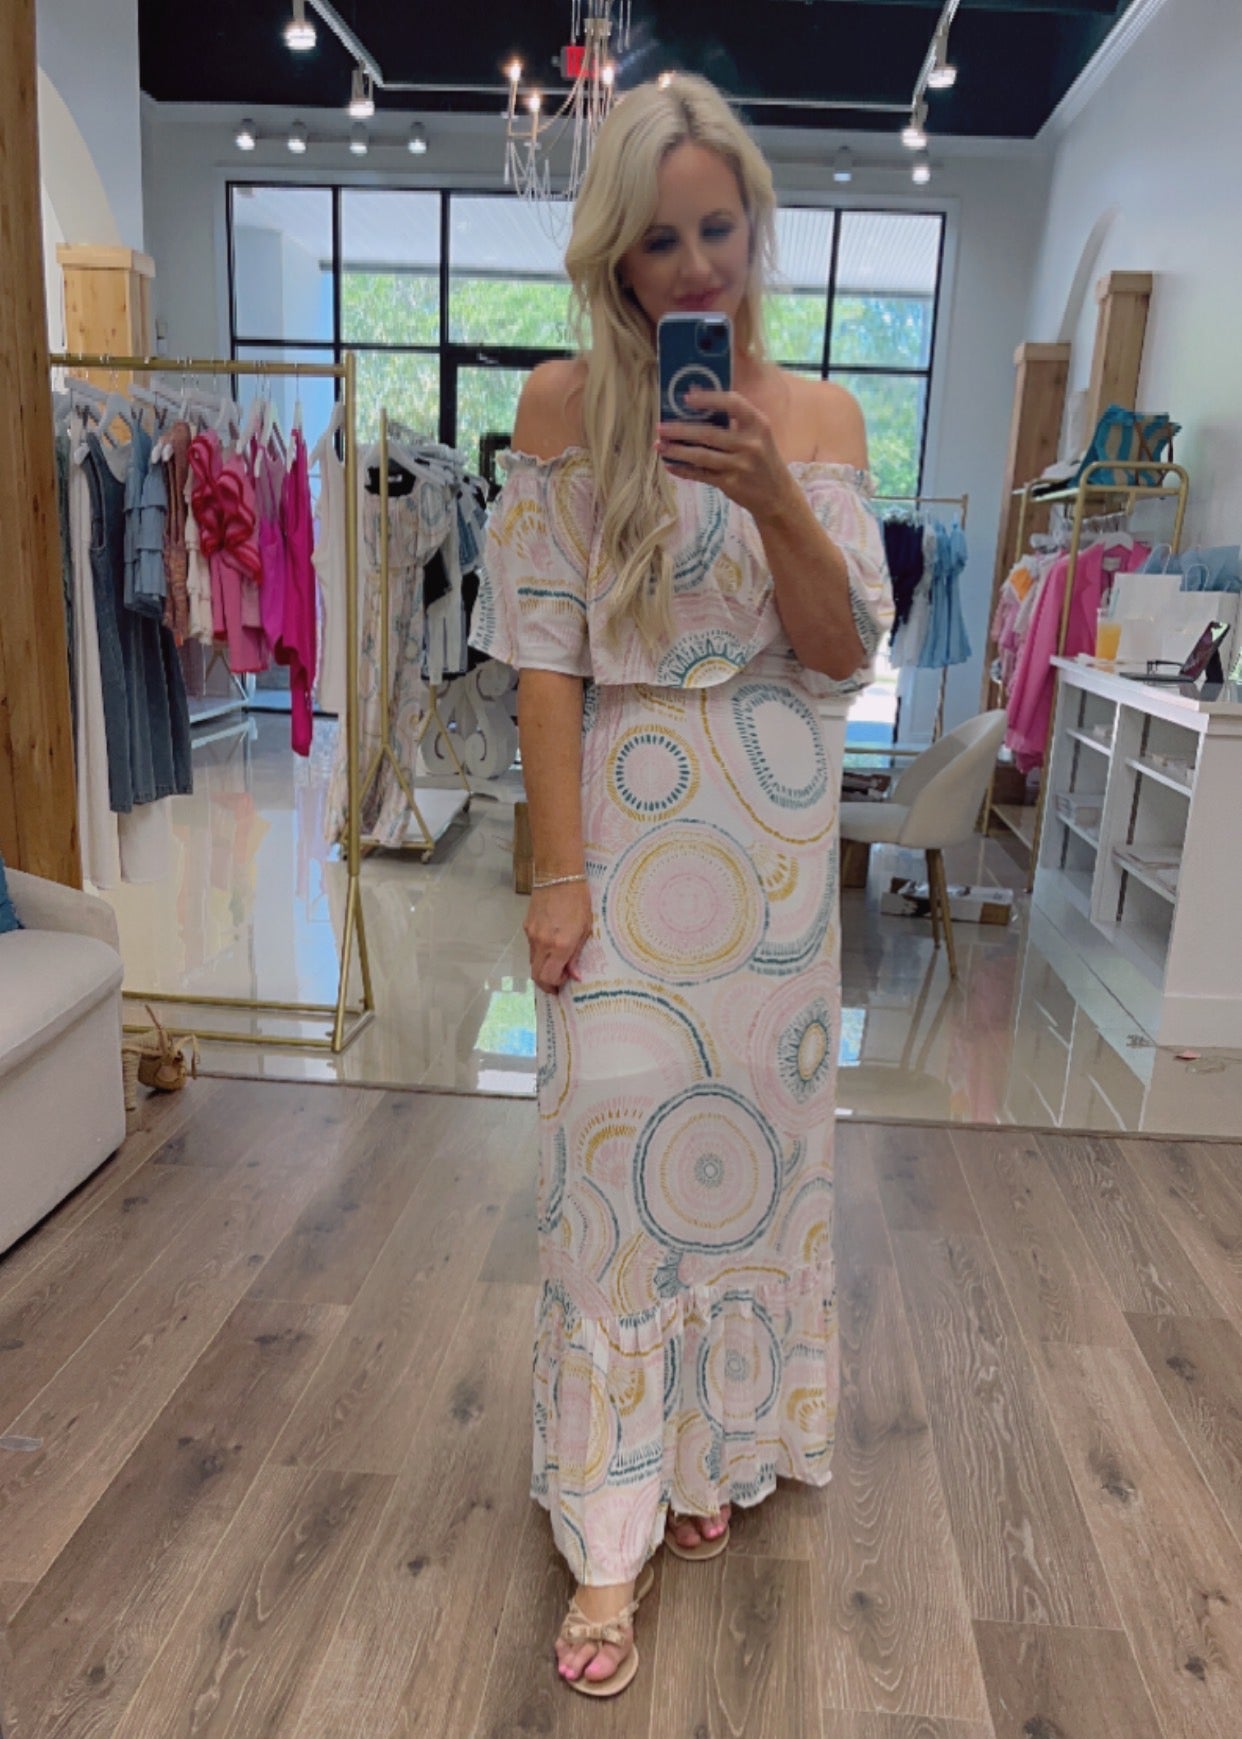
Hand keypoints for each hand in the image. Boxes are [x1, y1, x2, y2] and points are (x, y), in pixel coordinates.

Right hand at [525, 881, 592, 993]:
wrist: (558, 876)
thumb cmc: (578, 900)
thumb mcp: (585, 928)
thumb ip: (576, 954)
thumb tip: (574, 975)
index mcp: (561, 945)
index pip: (548, 977)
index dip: (555, 985)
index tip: (564, 982)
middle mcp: (543, 943)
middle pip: (536, 975)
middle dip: (545, 983)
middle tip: (556, 982)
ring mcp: (532, 935)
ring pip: (532, 962)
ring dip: (543, 967)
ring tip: (556, 963)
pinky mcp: (527, 926)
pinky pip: (531, 948)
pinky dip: (540, 953)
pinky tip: (551, 945)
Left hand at [657, 389, 797, 522]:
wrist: (778, 496)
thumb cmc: (763, 459)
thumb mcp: (758, 436)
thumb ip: (736, 422)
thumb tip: (697, 406)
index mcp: (758, 424)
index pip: (732, 403)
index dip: (709, 398)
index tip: (686, 398)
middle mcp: (750, 444)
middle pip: (708, 433)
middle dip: (680, 430)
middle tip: (660, 427)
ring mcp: (740, 466)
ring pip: (701, 456)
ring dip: (677, 450)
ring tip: (660, 445)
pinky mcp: (731, 484)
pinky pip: (701, 475)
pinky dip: (684, 470)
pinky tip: (670, 465)